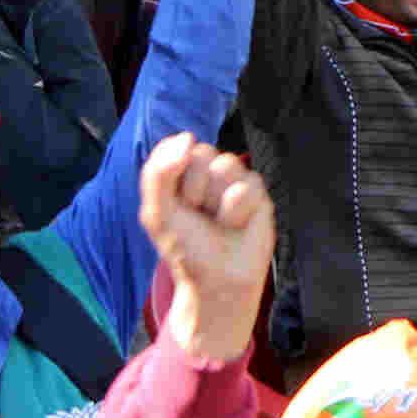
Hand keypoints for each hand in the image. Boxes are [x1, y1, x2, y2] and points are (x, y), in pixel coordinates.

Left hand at [140, 132, 273, 364]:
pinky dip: (236, 212)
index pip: (178, 147)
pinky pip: (247, 186)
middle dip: (195, 189)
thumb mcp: (157, 212)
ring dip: (216, 202)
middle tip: (198, 216)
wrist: (217, 280)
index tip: (175, 205)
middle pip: (203, 153)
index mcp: (181, 172)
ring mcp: (235, 180)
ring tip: (218, 222)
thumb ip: (159, 172)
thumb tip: (188, 137)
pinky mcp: (258, 193)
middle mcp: (209, 171)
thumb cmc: (186, 248)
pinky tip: (237, 225)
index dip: (174, 176)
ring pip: (226, 166)